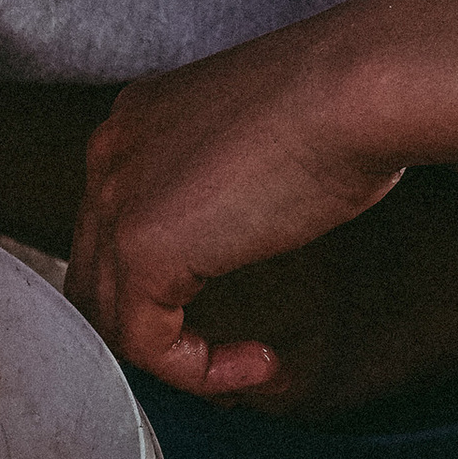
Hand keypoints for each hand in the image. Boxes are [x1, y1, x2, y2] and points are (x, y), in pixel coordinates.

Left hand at [68, 9, 406, 397]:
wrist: (360, 87)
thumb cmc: (347, 101)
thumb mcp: (268, 141)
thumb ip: (232, 183)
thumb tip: (246, 229)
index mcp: (137, 122)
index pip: (114, 225)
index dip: (158, 282)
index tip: (221, 313)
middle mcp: (110, 155)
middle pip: (97, 272)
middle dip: (152, 326)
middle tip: (218, 360)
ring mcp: (115, 201)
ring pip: (111, 315)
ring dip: (177, 358)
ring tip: (244, 371)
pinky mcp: (141, 249)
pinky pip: (145, 343)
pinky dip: (198, 370)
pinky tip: (257, 365)